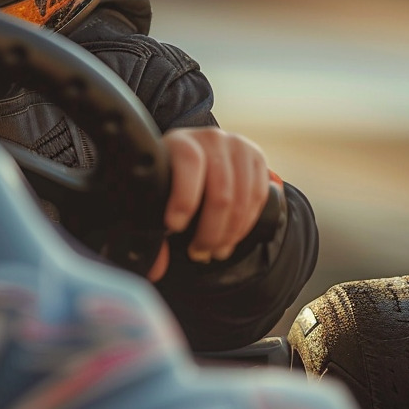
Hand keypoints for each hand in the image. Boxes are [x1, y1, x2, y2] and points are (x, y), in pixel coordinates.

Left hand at [147, 126, 269, 281]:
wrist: (196, 154)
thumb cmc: (170, 176)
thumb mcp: (156, 192)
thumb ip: (151, 226)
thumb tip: (155, 269)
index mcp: (180, 141)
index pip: (189, 163)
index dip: (184, 198)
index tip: (174, 227)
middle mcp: (211, 138)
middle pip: (220, 192)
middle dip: (210, 231)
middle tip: (198, 252)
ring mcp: (238, 146)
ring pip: (241, 199)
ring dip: (229, 234)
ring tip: (214, 250)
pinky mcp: (257, 158)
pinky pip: (258, 198)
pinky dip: (244, 224)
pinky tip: (231, 238)